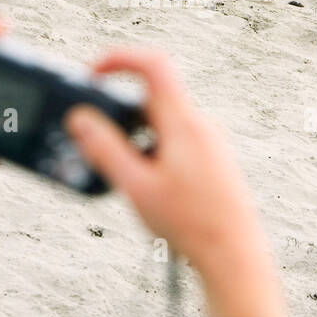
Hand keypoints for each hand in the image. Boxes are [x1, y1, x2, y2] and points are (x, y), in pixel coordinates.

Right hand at [65, 49, 291, 316]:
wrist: (235, 256)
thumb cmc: (190, 225)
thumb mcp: (136, 187)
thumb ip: (105, 149)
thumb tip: (80, 118)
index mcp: (183, 123)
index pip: (153, 65)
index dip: (118, 59)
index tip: (92, 74)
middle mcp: (200, 125)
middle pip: (150, 100)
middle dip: (118, 118)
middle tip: (97, 148)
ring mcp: (210, 143)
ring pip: (161, 125)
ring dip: (135, 141)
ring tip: (127, 181)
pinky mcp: (213, 161)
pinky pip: (175, 143)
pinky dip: (152, 155)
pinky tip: (150, 192)